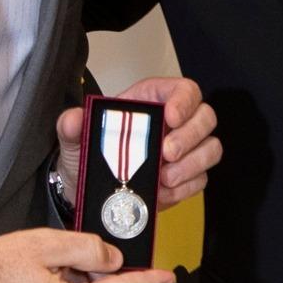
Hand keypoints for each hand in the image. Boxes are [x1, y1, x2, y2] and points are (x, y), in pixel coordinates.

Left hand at [55, 76, 220, 208]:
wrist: (87, 189)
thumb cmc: (88, 154)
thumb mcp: (75, 137)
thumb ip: (72, 125)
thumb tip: (73, 119)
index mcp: (151, 102)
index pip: (184, 89)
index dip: (184, 101)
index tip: (171, 117)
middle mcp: (174, 123)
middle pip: (205, 117)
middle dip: (190, 137)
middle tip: (166, 154)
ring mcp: (184, 151)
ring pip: (211, 149)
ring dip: (190, 166)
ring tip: (163, 179)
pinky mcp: (186, 177)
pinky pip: (201, 180)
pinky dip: (184, 188)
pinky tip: (161, 193)